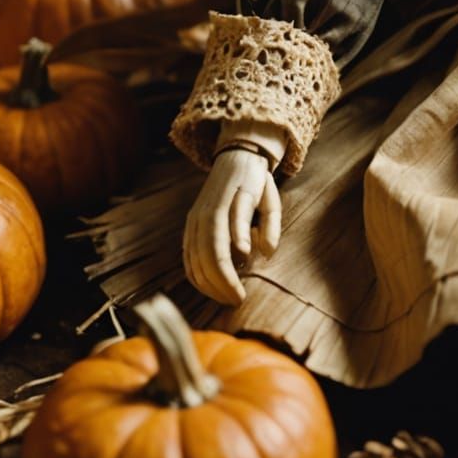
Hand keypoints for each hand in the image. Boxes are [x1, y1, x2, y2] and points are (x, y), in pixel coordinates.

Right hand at [183, 148, 280, 305]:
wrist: (236, 156)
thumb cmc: (256, 180)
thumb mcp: (269, 197)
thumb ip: (269, 225)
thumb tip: (264, 254)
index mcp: (221, 208)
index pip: (218, 253)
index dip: (227, 278)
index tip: (241, 296)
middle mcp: (201, 216)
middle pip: (202, 262)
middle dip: (218, 287)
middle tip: (237, 301)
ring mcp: (193, 221)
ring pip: (192, 262)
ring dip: (207, 286)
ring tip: (227, 297)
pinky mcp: (190, 226)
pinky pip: (188, 258)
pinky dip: (197, 276)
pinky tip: (212, 286)